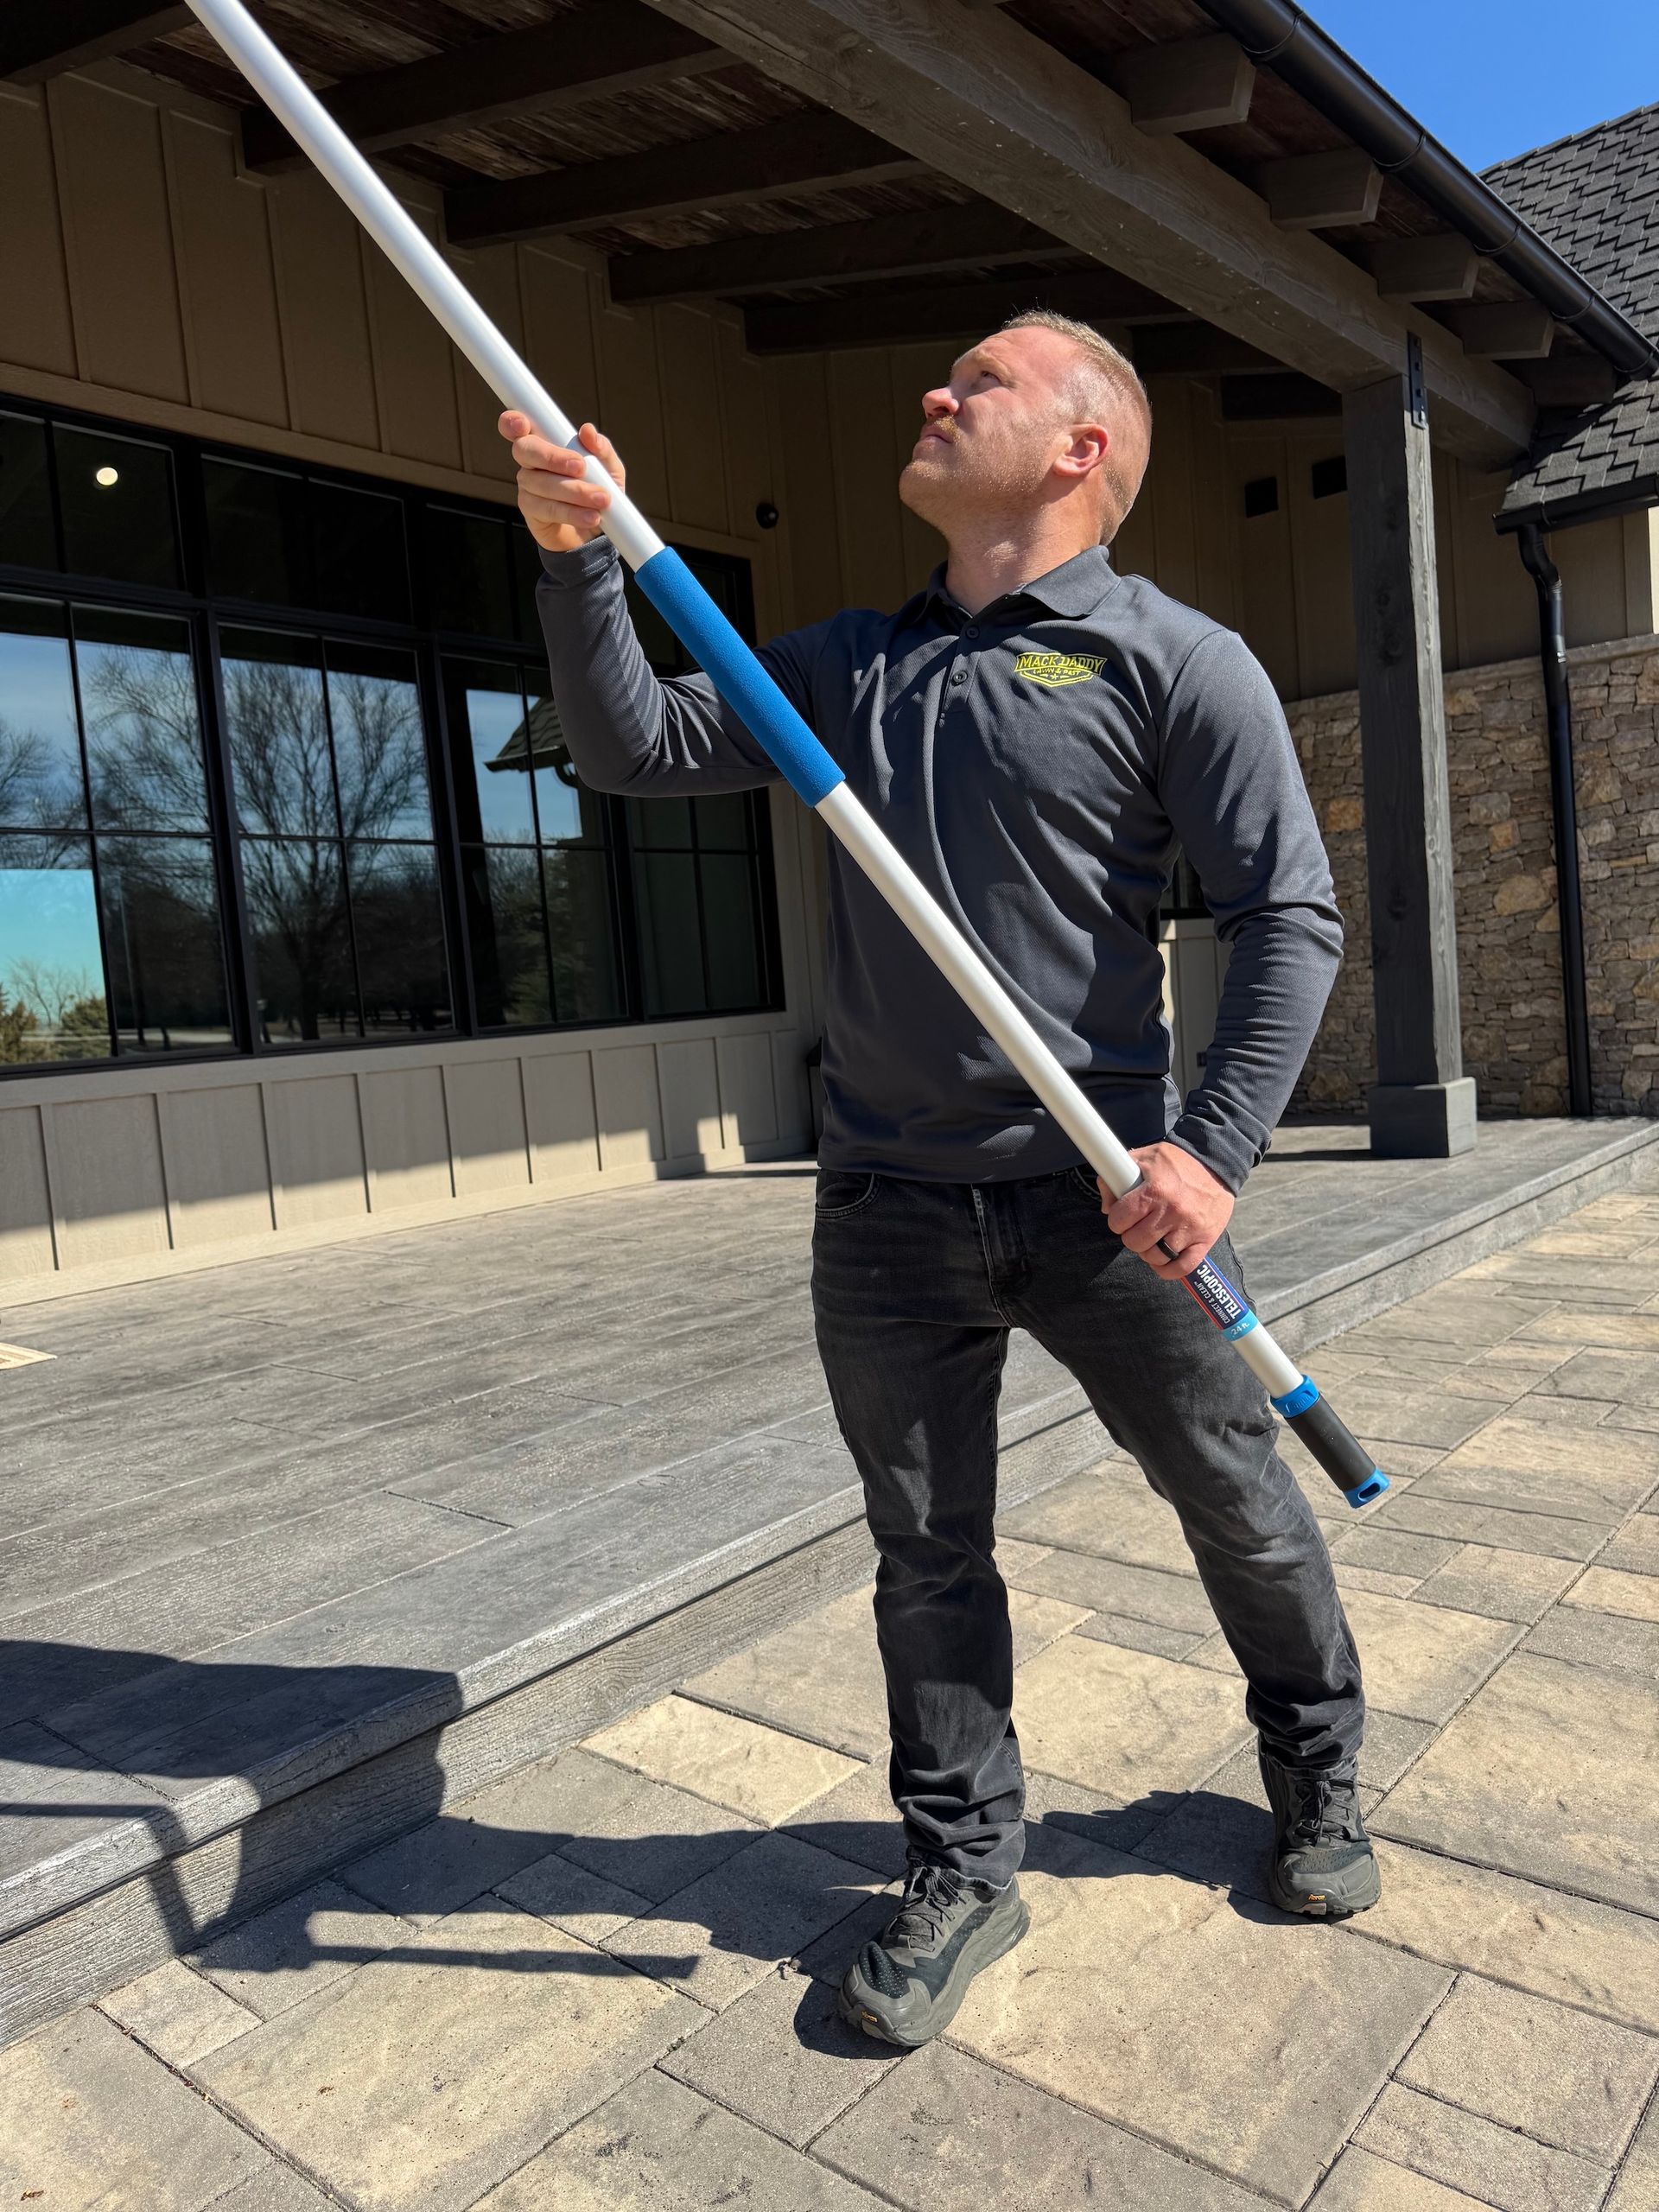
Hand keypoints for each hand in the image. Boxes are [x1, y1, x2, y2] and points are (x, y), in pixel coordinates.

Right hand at [499, 413, 623, 552]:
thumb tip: (588, 431)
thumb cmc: (598, 490)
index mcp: (544, 443)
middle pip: (525, 450)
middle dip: (553, 457)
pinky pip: (547, 509)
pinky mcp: (531, 512)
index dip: (512, 422)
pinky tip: (590, 516)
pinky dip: (572, 513)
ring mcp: (527, 487)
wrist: (597, 531)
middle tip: (581, 467)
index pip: (516, 427)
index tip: (522, 424)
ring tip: (601, 500)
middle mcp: (530, 462)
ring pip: (542, 483)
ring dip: (574, 491)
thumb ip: (601, 449)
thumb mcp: (608, 469)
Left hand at [1097, 1141, 1233, 1277]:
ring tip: (1151, 1240)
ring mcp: (1189, 1228)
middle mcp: (1172, 1211)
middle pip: (1134, 1242)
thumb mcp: (1145, 1157)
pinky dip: (1168, 1269)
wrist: (1218, 1164)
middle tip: (1138, 1227)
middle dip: (1131, 1235)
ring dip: (1148, 1251)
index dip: (1116, 1219)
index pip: (1119, 1219)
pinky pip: (1182, 1268)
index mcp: (1154, 1190)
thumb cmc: (1178, 1162)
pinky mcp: (1205, 1240)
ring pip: (1155, 1257)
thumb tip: (1106, 1206)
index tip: (1122, 1216)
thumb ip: (1118, 1175)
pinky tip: (1163, 1259)